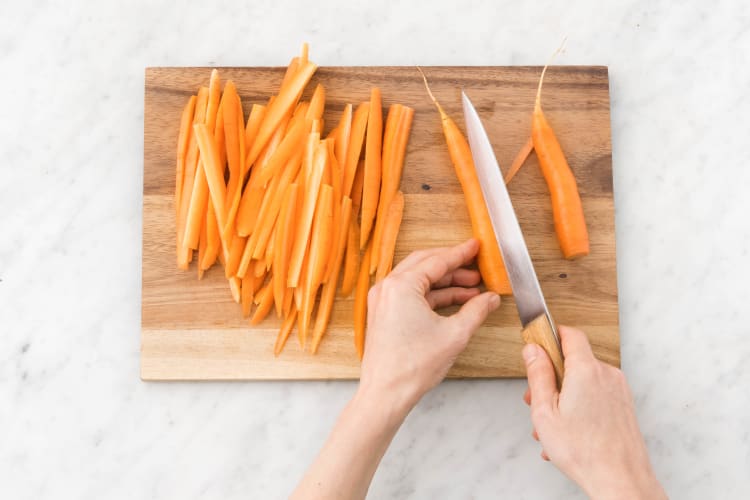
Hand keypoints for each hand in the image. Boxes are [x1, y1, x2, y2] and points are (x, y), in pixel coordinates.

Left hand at [358, 239, 500, 416]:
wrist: (386, 393)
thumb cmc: (413, 366)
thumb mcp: (455, 334)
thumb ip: (476, 310)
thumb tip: (491, 298)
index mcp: (401, 285)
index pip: (437, 261)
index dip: (460, 254)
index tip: (475, 247)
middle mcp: (387, 288)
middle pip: (425, 265)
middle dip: (453, 266)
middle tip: (476, 266)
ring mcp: (383, 301)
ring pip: (418, 280)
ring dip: (445, 283)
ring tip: (472, 288)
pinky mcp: (384, 314)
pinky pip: (411, 295)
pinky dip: (433, 296)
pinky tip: (455, 302)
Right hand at [523, 326, 665, 498]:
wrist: (620, 480)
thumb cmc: (584, 451)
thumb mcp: (545, 410)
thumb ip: (538, 374)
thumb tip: (532, 350)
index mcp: (586, 370)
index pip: (570, 334)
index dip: (551, 336)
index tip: (537, 347)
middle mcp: (606, 374)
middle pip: (574, 361)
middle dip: (552, 377)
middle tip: (536, 400)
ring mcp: (618, 390)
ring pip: (583, 381)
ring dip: (564, 397)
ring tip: (552, 426)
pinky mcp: (623, 405)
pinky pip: (596, 395)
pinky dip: (580, 407)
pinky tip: (569, 431)